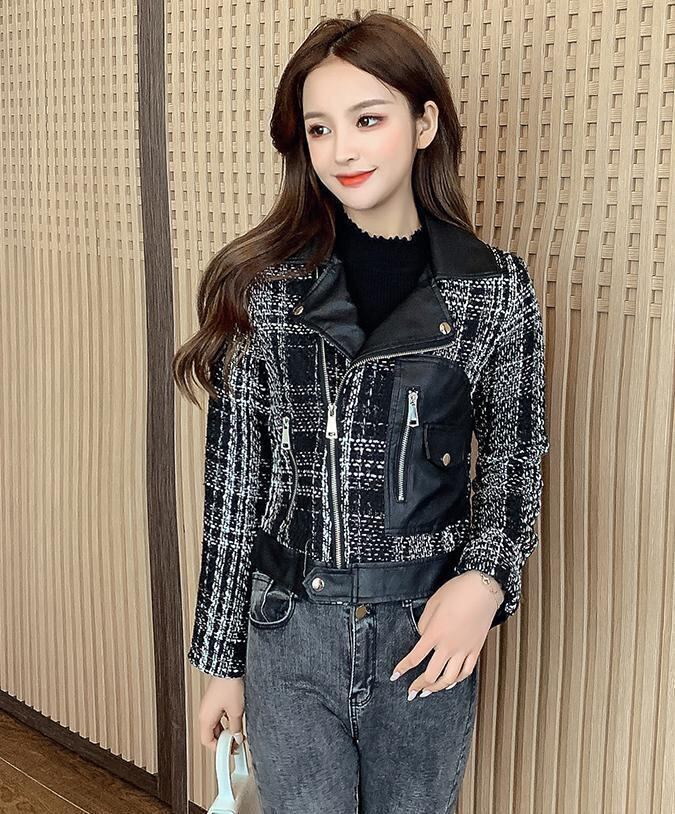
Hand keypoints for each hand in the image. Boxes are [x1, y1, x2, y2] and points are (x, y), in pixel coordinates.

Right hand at [198, 675, 245, 751]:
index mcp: (205, 718)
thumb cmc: (229, 685)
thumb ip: (236, 728)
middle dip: (223, 739)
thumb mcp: (236, 711)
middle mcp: (204, 712)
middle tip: (236, 742)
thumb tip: (237, 737)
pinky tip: (235, 719)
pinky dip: (225, 720)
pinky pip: (217, 715)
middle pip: (211, 734)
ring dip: (225, 729)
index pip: (207, 741)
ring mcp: (208, 705)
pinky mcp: (214, 698)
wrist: (229, 666)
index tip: (230, 750)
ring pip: (215, 724)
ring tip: (237, 731)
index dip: (219, 749)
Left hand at [389, 572, 502, 699]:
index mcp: (435, 633)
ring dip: (437, 688)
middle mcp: (449, 645)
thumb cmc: (457, 592)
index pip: (415, 657)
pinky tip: (451, 682)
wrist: (482, 590)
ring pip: (449, 678)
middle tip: (411, 691)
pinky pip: (466, 671)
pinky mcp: (476, 649)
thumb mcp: (432, 604)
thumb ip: (424, 623)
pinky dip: (457, 680)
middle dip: (419, 685)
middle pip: (431, 675)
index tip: (395, 675)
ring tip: (429, 692)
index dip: (403, 668)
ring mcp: (464, 649)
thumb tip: (422, 636)